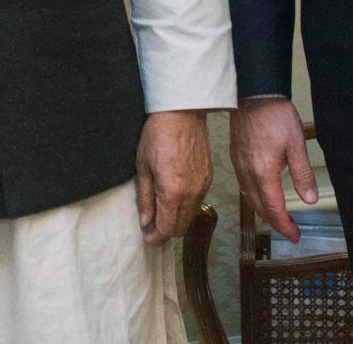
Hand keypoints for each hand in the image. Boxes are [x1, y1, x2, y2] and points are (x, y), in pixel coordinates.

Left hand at [134, 109, 211, 245]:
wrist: (182, 113)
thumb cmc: (158, 135)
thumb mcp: (143, 166)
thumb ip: (145, 198)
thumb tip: (145, 220)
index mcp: (172, 193)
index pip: (167, 229)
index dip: (156, 238)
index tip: (147, 238)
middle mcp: (191, 194)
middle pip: (181, 229)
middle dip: (167, 232)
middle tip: (153, 225)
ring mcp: (202, 187)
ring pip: (191, 217)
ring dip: (177, 220)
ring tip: (162, 210)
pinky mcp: (209, 179)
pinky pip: (198, 202)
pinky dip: (187, 206)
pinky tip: (175, 196)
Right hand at [229, 97, 318, 241]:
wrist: (254, 93)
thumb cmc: (275, 115)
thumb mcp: (296, 144)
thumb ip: (302, 174)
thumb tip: (310, 199)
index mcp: (263, 172)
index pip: (274, 209)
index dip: (285, 226)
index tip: (294, 236)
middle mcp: (247, 172)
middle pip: (259, 207)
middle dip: (275, 222)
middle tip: (289, 231)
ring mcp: (239, 165)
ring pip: (249, 198)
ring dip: (263, 212)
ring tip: (278, 217)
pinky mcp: (235, 156)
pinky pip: (243, 186)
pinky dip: (253, 198)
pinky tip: (261, 195)